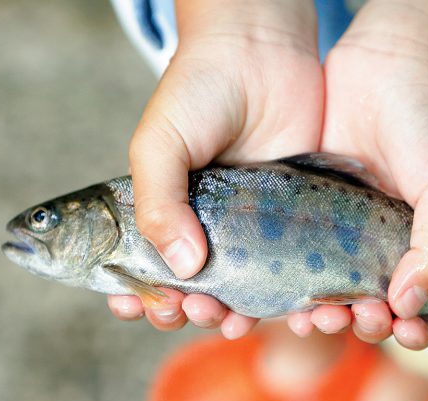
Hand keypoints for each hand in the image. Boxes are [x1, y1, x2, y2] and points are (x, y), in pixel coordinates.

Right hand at [107, 0, 323, 334]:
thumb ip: (158, 201)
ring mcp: (250, 230)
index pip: (142, 271)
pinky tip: (283, 311)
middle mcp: (206, 228)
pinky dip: (284, 301)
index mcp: (165, 212)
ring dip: (230, 316)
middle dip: (185, 312)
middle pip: (191, 292)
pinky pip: (287, 272)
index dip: (135, 296)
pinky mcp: (292, 224)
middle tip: (190, 308)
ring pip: (239, 293)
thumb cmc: (199, 91)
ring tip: (229, 321)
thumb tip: (179, 268)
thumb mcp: (161, 143)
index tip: (136, 305)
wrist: (262, 53)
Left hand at [288, 0, 427, 348]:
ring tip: (307, 317)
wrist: (390, 60)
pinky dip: (284, 278)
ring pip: (328, 288)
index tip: (402, 329)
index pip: (423, 308)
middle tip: (346, 318)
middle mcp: (383, 247)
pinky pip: (294, 254)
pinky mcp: (307, 210)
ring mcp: (343, 231)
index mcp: (425, 248)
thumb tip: (409, 306)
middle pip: (369, 307)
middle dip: (359, 322)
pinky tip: (270, 293)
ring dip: (318, 311)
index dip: (415, 330)